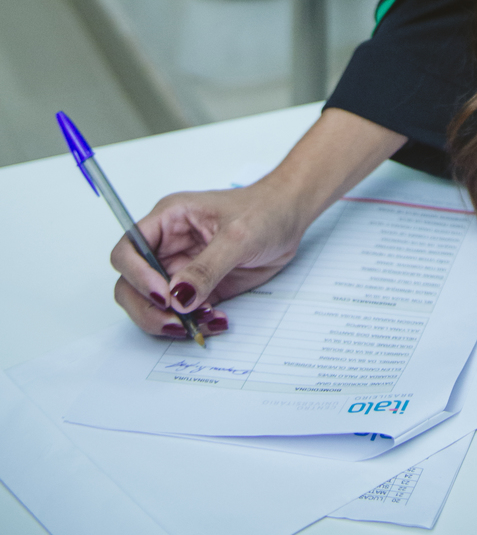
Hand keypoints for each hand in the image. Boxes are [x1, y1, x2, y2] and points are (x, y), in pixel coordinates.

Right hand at [111, 179, 305, 338]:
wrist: (290, 217)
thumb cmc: (265, 209)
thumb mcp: (238, 235)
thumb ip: (206, 267)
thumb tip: (178, 297)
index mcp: (168, 220)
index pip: (128, 250)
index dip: (137, 275)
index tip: (163, 293)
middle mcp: (167, 247)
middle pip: (130, 285)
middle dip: (148, 309)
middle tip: (176, 321)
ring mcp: (180, 270)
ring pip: (152, 306)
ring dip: (170, 322)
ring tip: (202, 322)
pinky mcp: (198, 289)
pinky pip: (182, 315)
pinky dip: (192, 325)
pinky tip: (216, 321)